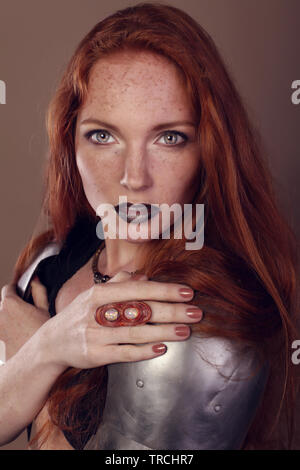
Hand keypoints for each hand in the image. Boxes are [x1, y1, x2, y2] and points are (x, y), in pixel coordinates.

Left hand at [0, 277, 49, 359]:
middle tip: (28, 310)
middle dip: (13, 304)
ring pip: (3, 317)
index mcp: (10, 303)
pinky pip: (4, 330)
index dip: (16, 288)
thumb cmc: (44, 333)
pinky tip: (23, 335)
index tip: (22, 291)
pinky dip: (10, 330)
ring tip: (26, 324)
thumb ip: (38, 290)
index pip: (8, 288)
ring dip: (10, 317)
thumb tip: (35, 279)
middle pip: (3, 303)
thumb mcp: (45, 308)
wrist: (41, 358)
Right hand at [37, 271, 202, 369]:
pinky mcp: (95, 355)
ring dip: (163, 331)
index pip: (137, 289)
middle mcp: (97, 312)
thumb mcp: (93, 294)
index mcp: (99, 293)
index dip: (164, 291)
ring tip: (185, 331)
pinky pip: (124, 353)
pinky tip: (161, 349)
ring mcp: (95, 334)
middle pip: (140, 310)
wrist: (51, 342)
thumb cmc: (79, 314)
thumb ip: (119, 283)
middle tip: (195, 313)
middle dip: (171, 311)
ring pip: (135, 332)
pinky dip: (143, 351)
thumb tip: (144, 276)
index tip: (186, 292)